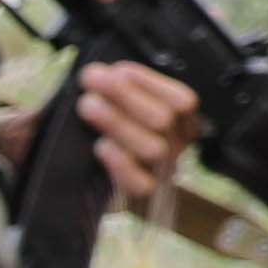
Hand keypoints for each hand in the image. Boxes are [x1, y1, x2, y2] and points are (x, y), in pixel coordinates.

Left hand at [73, 58, 203, 197]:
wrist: (85, 187)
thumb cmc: (99, 139)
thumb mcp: (110, 108)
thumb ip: (110, 91)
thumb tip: (95, 73)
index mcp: (179, 123)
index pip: (182, 101)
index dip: (150, 82)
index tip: (117, 70)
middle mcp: (175, 148)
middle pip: (165, 120)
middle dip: (126, 95)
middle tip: (92, 80)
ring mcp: (160, 174)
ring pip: (154, 148)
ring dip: (118, 122)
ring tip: (87, 105)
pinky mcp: (139, 197)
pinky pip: (141, 184)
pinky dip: (121, 163)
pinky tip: (101, 146)